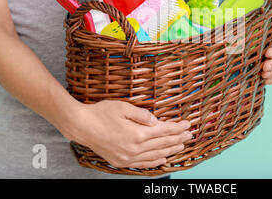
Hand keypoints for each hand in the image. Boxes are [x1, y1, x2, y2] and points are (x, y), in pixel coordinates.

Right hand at [70, 100, 191, 168]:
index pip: (164, 131)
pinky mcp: (121, 162)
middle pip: (163, 144)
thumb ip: (143, 115)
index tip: (188, 124)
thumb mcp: (124, 107)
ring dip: (171, 150)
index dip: (178, 127)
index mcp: (138, 134)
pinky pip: (143, 164)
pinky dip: (155, 162)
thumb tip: (156, 121)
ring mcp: (128, 157)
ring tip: (182, 145)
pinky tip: (163, 159)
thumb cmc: (101, 113)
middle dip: (178, 138)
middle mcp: (135, 148)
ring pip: (156, 155)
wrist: (81, 126)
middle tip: (190, 134)